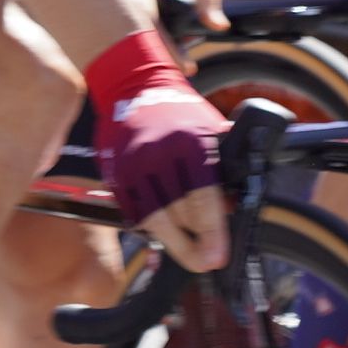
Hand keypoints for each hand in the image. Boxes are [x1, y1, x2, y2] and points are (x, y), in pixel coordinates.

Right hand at [89, 30, 232, 272]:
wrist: (135, 87)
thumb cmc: (182, 113)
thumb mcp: (213, 132)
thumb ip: (222, 169)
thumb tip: (231, 209)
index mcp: (192, 145)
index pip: (202, 199)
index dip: (211, 233)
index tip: (217, 257)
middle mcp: (159, 156)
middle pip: (178, 213)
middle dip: (194, 242)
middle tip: (207, 260)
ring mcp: (133, 165)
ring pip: (153, 217)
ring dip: (173, 240)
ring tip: (188, 252)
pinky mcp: (116, 172)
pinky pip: (133, 210)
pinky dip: (149, 226)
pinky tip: (163, 231)